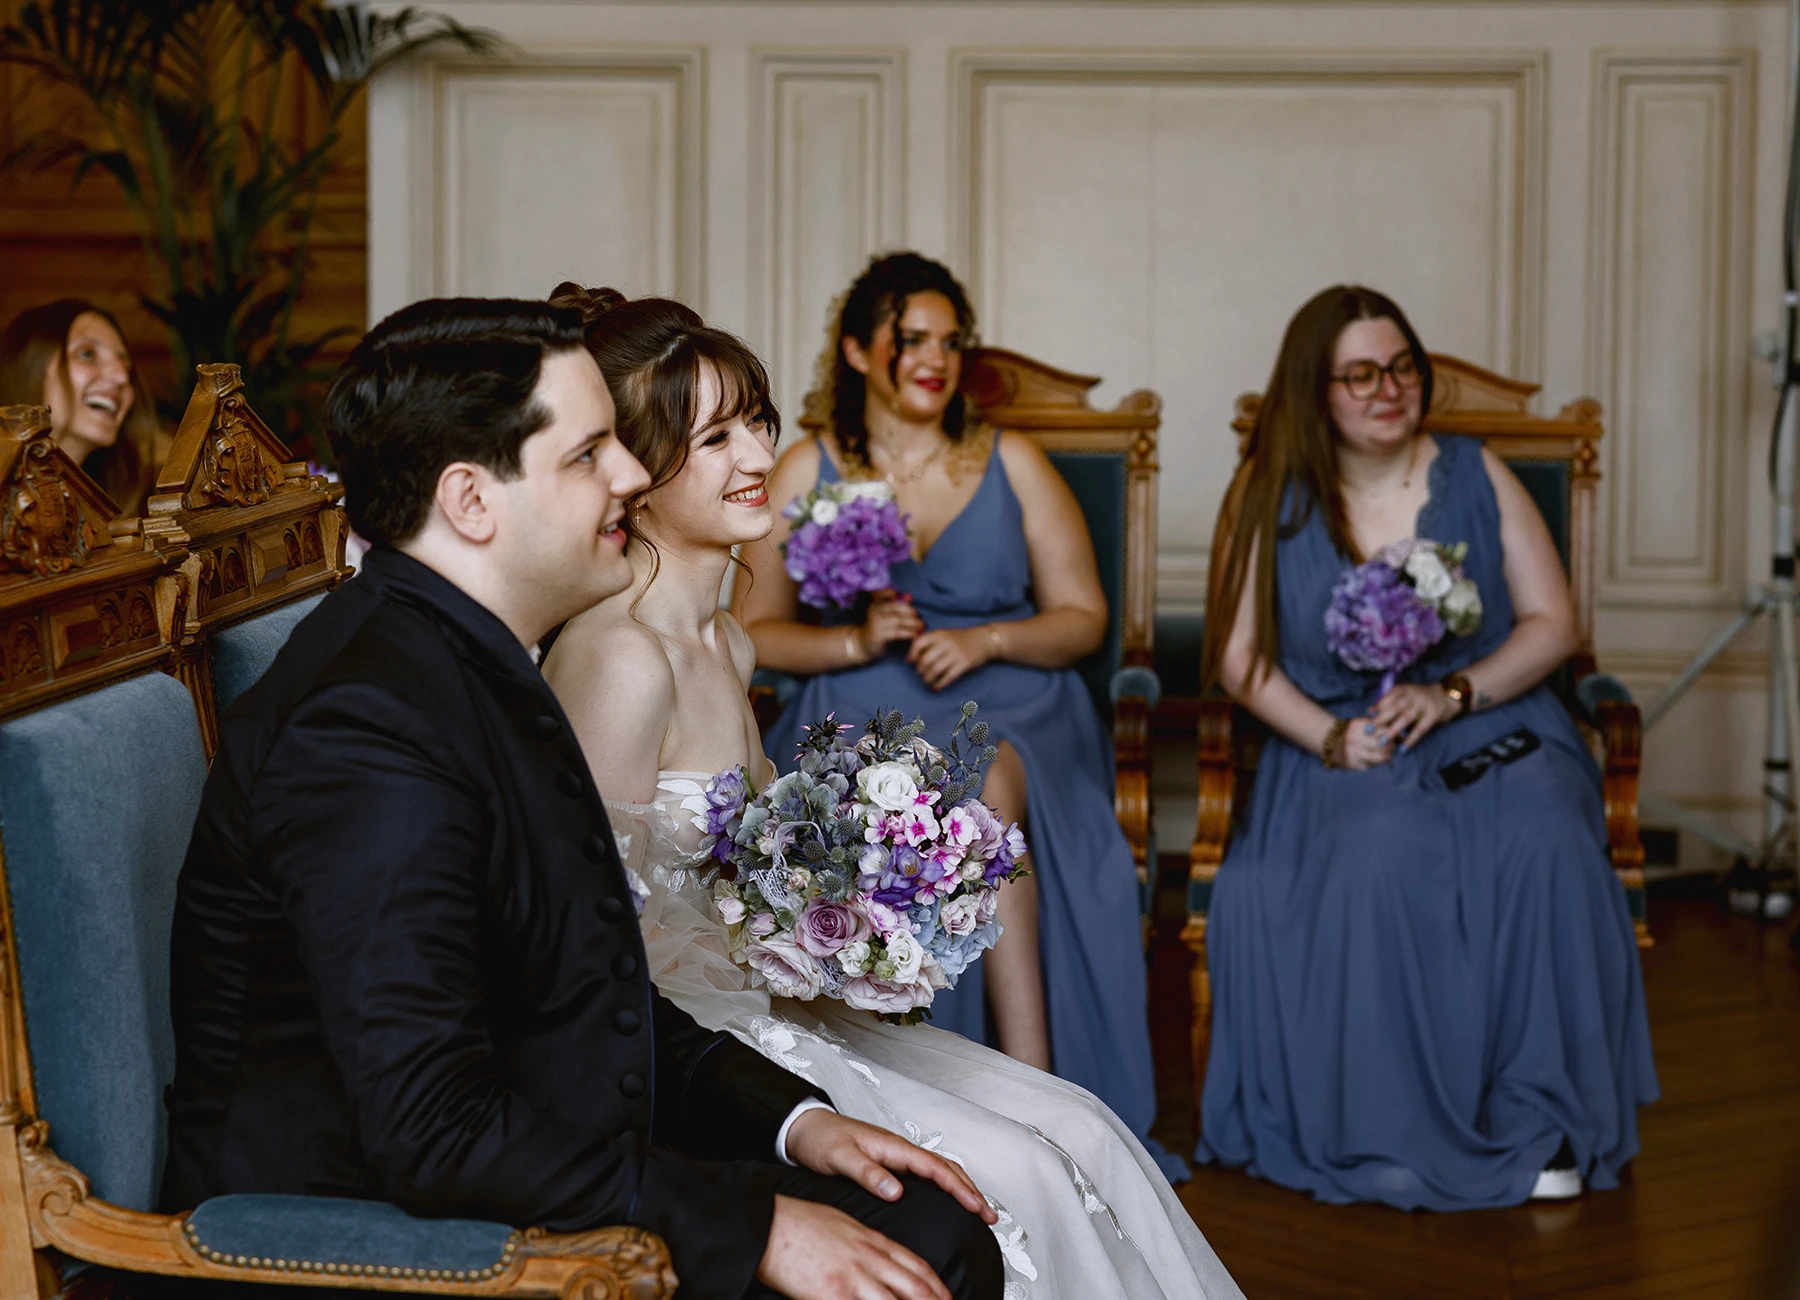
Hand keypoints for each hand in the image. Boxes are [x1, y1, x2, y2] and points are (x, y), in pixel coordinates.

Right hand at [757, 1194, 950, 1299]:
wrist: (771, 1226)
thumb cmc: (802, 1223)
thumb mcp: (846, 1225)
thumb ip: (869, 1244)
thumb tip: (886, 1260)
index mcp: (873, 1242)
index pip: (918, 1267)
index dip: (938, 1287)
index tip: (947, 1298)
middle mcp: (869, 1261)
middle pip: (915, 1288)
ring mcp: (853, 1280)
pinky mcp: (833, 1295)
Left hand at [783, 1108, 994, 1223]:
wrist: (803, 1127)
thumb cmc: (820, 1139)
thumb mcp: (840, 1158)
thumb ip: (868, 1173)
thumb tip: (896, 1191)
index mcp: (893, 1147)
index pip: (936, 1168)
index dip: (959, 1189)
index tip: (977, 1207)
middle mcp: (899, 1149)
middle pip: (947, 1168)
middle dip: (971, 1191)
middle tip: (990, 1215)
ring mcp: (896, 1156)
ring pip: (940, 1170)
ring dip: (962, 1188)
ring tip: (978, 1209)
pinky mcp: (890, 1163)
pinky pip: (927, 1174)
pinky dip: (946, 1185)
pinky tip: (948, 1198)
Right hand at [859, 590, 923, 658]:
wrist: (863, 644)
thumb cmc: (877, 627)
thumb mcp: (883, 613)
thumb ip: (895, 603)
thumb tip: (909, 595)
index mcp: (875, 603)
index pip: (885, 592)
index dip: (895, 593)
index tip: (909, 599)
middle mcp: (875, 610)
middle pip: (897, 606)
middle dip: (911, 611)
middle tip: (920, 617)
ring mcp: (877, 622)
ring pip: (899, 620)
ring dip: (914, 623)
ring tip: (922, 626)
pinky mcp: (880, 635)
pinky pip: (898, 632)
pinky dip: (910, 633)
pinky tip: (916, 634)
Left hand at [906, 627, 990, 691]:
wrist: (983, 640)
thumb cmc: (960, 639)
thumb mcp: (944, 635)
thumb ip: (930, 642)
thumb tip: (911, 657)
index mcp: (939, 634)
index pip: (918, 643)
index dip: (912, 654)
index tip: (910, 662)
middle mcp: (946, 643)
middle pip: (925, 659)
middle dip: (920, 669)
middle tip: (921, 673)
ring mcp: (955, 654)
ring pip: (935, 669)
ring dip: (928, 678)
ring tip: (927, 681)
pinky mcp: (964, 664)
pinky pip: (948, 677)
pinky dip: (940, 684)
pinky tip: (936, 688)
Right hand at [1338, 722, 1394, 769]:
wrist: (1333, 746)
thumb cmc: (1354, 734)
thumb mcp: (1364, 725)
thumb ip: (1381, 726)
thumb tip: (1403, 736)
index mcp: (1356, 725)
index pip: (1382, 729)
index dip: (1391, 734)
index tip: (1393, 737)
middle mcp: (1353, 738)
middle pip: (1382, 743)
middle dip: (1391, 746)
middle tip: (1392, 747)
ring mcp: (1352, 752)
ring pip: (1380, 756)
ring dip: (1387, 756)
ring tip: (1388, 754)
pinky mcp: (1352, 764)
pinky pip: (1373, 766)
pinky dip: (1379, 763)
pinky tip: (1379, 760)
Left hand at [1368, 683, 1459, 750]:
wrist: (1447, 695)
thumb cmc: (1420, 698)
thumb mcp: (1406, 694)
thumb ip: (1390, 701)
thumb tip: (1370, 711)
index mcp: (1404, 689)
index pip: (1389, 697)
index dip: (1378, 706)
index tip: (1368, 716)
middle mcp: (1413, 695)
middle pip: (1395, 707)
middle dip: (1381, 719)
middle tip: (1370, 730)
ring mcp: (1424, 705)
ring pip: (1406, 718)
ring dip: (1393, 730)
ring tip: (1382, 741)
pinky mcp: (1433, 715)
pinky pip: (1420, 728)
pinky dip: (1411, 739)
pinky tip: (1403, 748)